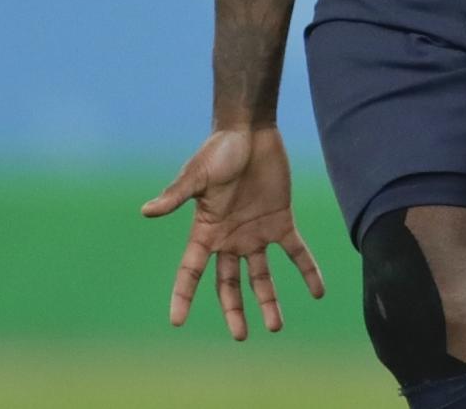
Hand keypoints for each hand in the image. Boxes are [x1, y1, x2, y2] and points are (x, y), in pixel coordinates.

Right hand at [141, 126, 324, 337]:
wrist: (250, 129)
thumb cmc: (219, 150)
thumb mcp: (197, 175)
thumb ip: (176, 196)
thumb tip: (146, 211)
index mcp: (207, 230)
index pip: (191, 270)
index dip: (182, 295)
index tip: (177, 321)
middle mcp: (230, 237)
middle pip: (228, 282)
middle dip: (233, 309)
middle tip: (240, 335)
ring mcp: (256, 231)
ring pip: (261, 275)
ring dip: (268, 300)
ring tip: (275, 326)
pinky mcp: (280, 220)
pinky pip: (296, 251)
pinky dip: (307, 270)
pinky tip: (319, 292)